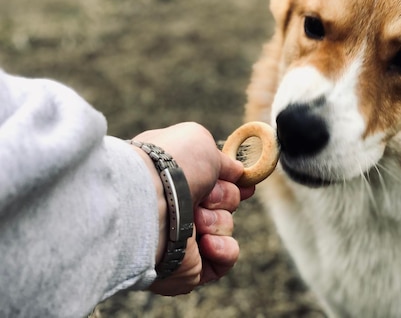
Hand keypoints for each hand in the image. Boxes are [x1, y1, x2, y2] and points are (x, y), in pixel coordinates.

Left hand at [129, 122, 254, 295]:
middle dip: (223, 197)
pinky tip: (206, 242)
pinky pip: (226, 258)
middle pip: (224, 201)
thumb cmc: (170, 166)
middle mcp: (175, 206)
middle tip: (204, 195)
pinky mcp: (190, 267)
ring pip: (226, 227)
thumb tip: (236, 171)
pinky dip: (223, 248)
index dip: (230, 181)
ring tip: (195, 218)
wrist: (149, 205)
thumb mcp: (199, 141)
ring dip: (218, 221)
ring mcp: (182, 237)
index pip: (211, 180)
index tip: (244, 182)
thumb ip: (220, 157)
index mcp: (173, 176)